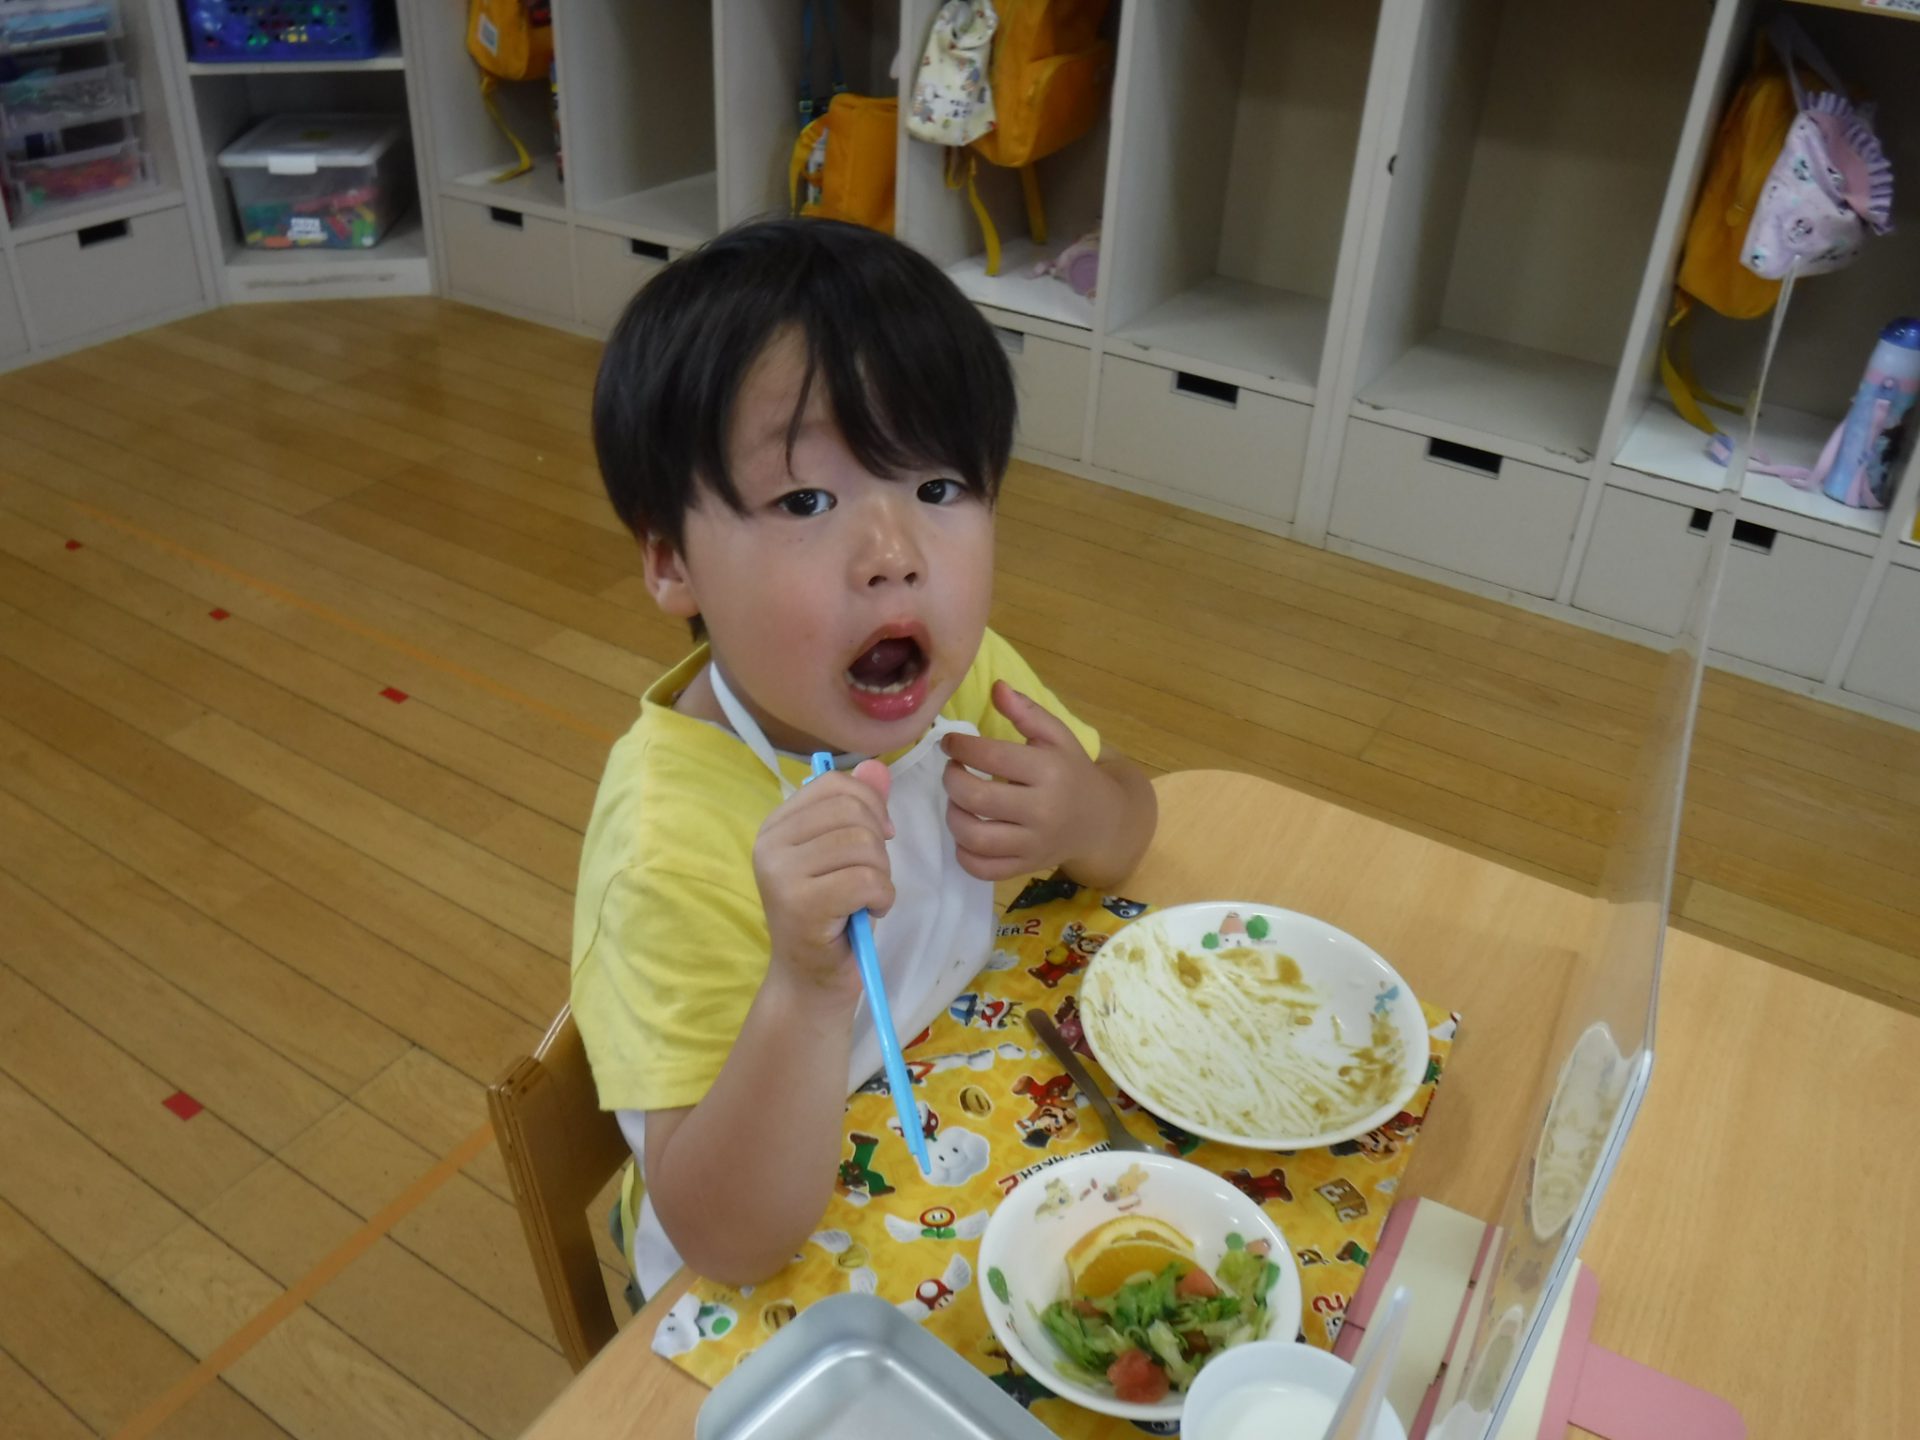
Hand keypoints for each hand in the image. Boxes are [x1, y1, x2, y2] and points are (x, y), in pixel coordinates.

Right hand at [753, 760, 893, 994]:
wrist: (811, 981)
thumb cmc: (833, 916)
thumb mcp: (848, 854)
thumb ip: (861, 809)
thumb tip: (877, 766)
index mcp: (776, 825)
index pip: (835, 785)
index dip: (871, 805)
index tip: (880, 836)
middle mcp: (770, 843)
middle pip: (852, 811)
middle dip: (879, 844)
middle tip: (870, 877)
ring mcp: (780, 873)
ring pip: (862, 844)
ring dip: (881, 874)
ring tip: (866, 897)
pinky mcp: (800, 904)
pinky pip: (866, 880)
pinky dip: (882, 897)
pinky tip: (867, 913)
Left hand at [941, 681, 1110, 881]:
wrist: (1102, 821)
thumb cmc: (1072, 771)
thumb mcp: (1057, 736)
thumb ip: (1026, 711)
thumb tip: (996, 687)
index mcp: (1048, 770)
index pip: (990, 756)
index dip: (959, 747)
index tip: (950, 744)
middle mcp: (1042, 809)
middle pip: (976, 797)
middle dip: (952, 779)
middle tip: (953, 770)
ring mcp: (1033, 843)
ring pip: (973, 836)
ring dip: (953, 815)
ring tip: (958, 800)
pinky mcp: (1025, 866)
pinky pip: (982, 868)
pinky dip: (964, 853)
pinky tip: (967, 832)